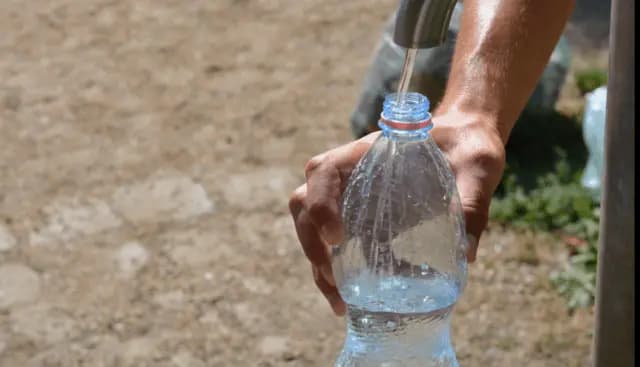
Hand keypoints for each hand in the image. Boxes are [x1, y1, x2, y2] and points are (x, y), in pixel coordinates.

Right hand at [288, 111, 505, 315]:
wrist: (466, 142)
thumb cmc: (467, 145)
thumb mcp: (476, 166)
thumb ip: (473, 200)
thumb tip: (467, 254)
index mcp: (368, 152)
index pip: (324, 171)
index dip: (321, 203)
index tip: (338, 236)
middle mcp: (351, 174)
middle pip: (306, 203)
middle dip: (312, 244)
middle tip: (335, 280)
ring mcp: (352, 197)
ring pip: (313, 226)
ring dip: (319, 264)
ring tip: (340, 303)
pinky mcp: (363, 219)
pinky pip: (337, 244)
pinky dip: (338, 271)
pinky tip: (352, 299)